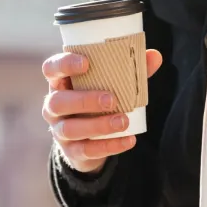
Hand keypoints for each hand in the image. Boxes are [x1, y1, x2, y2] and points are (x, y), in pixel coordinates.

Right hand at [41, 49, 162, 172]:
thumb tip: (155, 56)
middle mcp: (54, 106)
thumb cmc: (98, 104)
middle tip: (112, 99)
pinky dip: (109, 145)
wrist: (89, 142)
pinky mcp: (72, 150)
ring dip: (98, 125)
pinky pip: (87, 150)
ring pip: (70, 128)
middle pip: (58, 101)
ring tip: (123, 121)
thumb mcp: (110, 86)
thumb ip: (130, 71)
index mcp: (61, 83)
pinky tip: (129, 140)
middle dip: (85, 100)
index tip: (86, 63)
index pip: (51, 69)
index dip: (64, 64)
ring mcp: (60, 130)